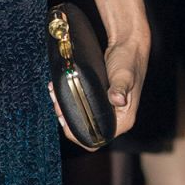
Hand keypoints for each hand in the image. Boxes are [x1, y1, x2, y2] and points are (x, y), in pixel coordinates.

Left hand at [48, 25, 146, 146]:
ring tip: (55, 95)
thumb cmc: (129, 60)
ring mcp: (108, 110)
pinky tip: (59, 90)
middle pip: (86, 131)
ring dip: (66, 110)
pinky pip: (82, 107)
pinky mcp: (100, 101)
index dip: (77, 134)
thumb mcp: (124, 74)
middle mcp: (116, 119)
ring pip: (82, 119)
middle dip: (68, 119)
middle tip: (57, 103)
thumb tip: (117, 99)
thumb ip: (120, 87)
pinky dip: (70, 100)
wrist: (129, 44)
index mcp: (124, 119)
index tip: (64, 118)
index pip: (97, 140)